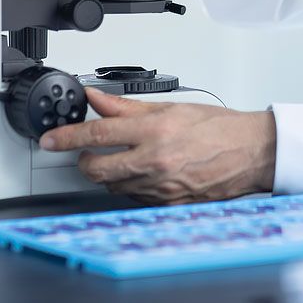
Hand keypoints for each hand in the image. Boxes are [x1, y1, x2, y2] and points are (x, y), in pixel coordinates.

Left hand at [40, 88, 276, 204]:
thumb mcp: (171, 107)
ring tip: (124, 157)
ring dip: (109, 172)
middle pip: (97, 169)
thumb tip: (97, 99)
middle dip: (84, 161)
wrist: (251, 152)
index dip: (67, 137)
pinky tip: (143, 171)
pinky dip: (130, 184)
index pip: (97, 134)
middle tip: (85, 152)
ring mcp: (161, 186)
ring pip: (113, 185)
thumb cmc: (218, 128)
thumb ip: (128, 106)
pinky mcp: (168, 203)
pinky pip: (134, 197)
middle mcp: (155, 161)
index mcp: (155, 131)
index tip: (51, 139)